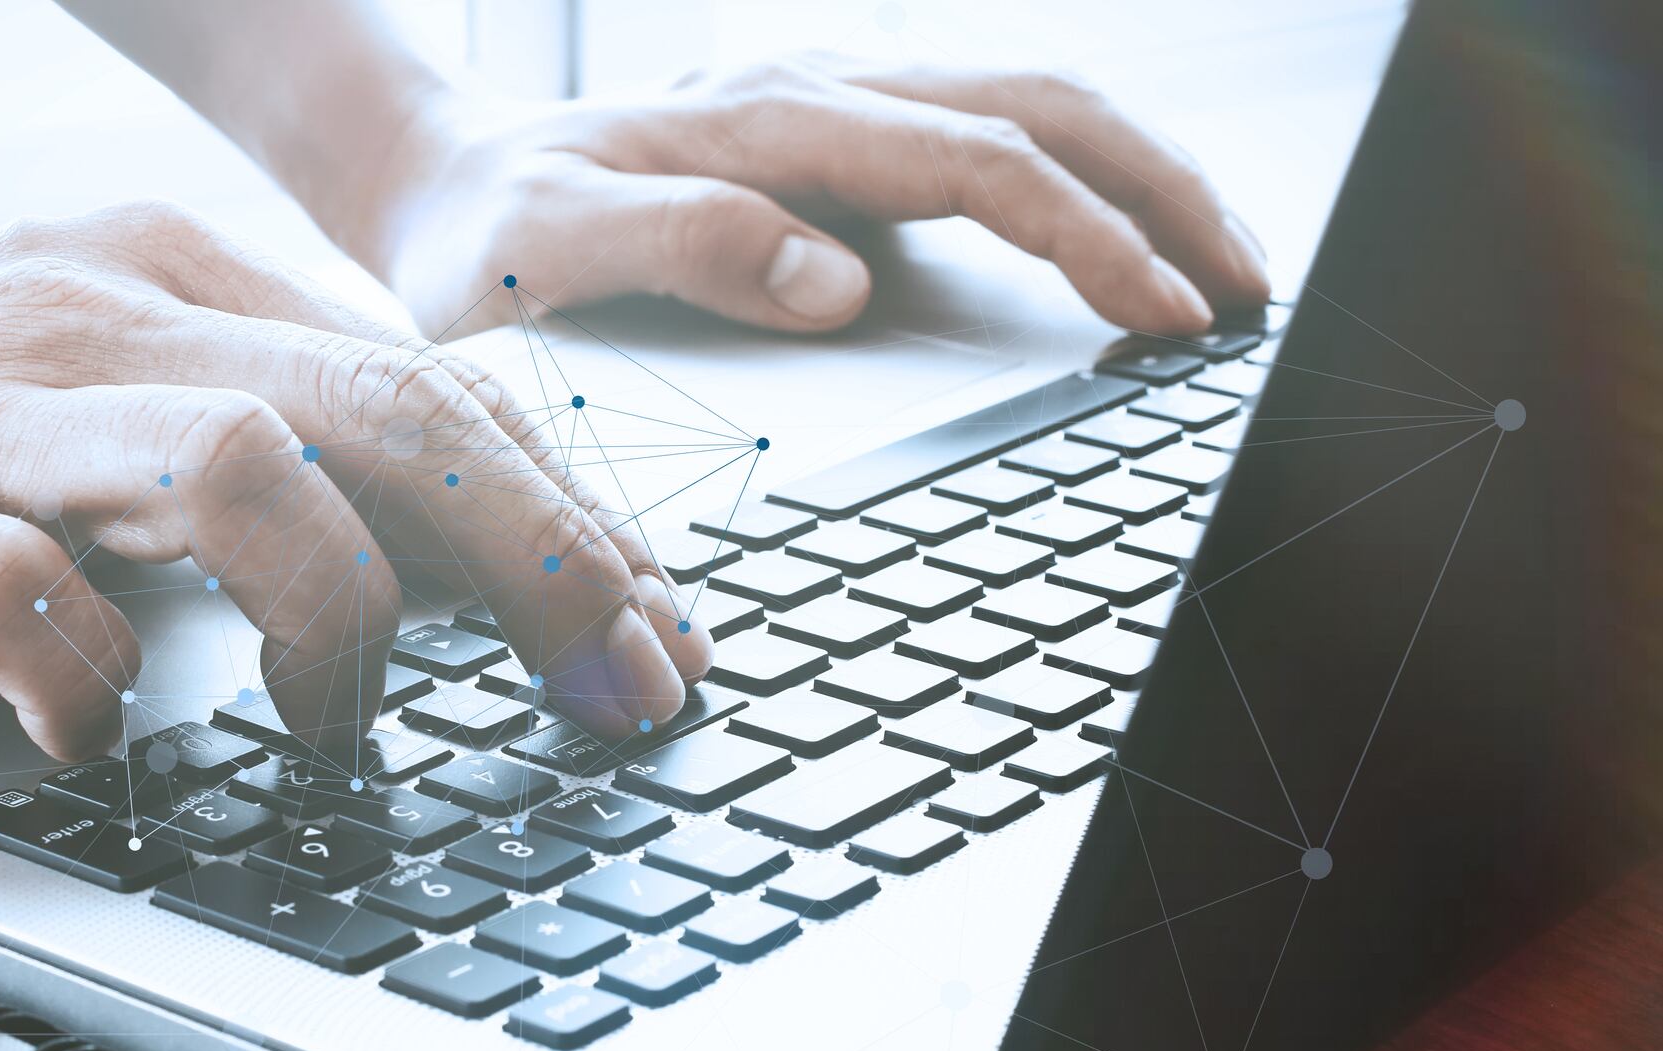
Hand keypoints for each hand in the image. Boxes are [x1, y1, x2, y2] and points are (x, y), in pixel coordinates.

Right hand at [0, 186, 710, 761]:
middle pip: (386, 411)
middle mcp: (100, 323)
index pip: (435, 383)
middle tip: (619, 685)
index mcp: (179, 284)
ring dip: (339, 611)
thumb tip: (469, 534)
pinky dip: (93, 680)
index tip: (660, 633)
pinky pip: (10, 595)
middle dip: (544, 561)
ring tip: (334, 715)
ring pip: (234, 465)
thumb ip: (276, 435)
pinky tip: (103, 732)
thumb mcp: (111, 376)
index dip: (574, 517)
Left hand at [362, 55, 1267, 337]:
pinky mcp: (836, 147)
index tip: (1168, 317)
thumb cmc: (484, 232)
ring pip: (1034, 110)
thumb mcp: (546, 251)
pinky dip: (1078, 185)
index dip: (1091, 238)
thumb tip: (839, 278)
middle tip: (1251, 292)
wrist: (436, 181)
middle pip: (1046, 108)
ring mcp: (837, 113)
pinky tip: (1114, 243)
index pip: (981, 165)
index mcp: (773, 123)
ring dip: (1143, 178)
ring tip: (1223, 268)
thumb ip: (683, 249)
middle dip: (1166, 193)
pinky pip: (990, 142)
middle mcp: (822, 96)